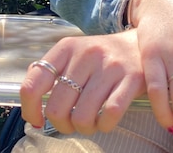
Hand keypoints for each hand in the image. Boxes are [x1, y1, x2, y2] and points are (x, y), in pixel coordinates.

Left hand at [19, 29, 145, 134]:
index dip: (30, 109)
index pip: (34, 84)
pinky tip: (106, 121)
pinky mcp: (132, 78)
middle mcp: (86, 54)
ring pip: (82, 116)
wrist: (141, 44)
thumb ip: (52, 71)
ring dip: (84, 128)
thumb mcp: (74, 53)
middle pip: (57, 108)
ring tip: (91, 122)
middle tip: (71, 123)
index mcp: (67, 47)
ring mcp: (110, 66)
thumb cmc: (102, 56)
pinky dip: (104, 126)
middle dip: (62, 125)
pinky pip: (110, 115)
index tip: (37, 120)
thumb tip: (31, 105)